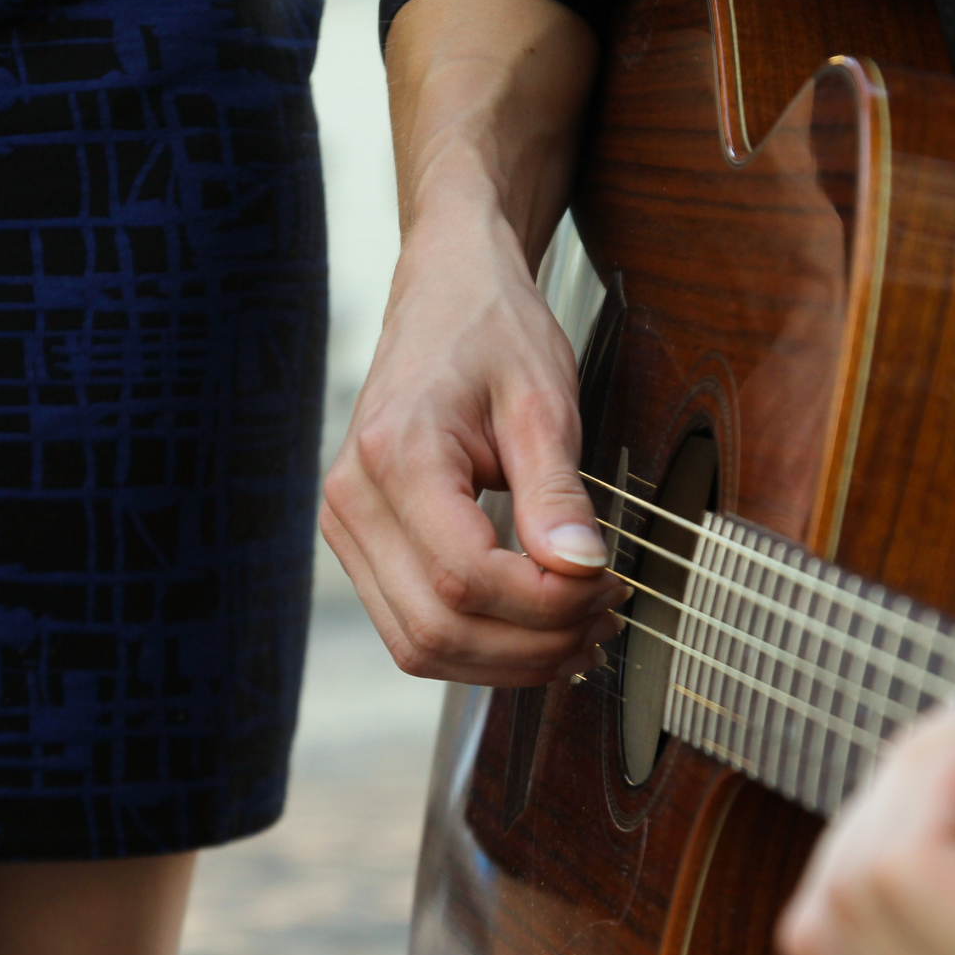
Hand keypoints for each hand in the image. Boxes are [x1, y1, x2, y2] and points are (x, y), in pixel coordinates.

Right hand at [321, 0, 627, 686]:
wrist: (447, 294)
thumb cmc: (492, 332)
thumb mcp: (543, 400)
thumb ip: (557, 491)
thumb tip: (580, 571)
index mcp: (395, 455)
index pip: (467, 577)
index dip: (545, 605)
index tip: (607, 586)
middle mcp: (352, 499)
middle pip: (438, 627)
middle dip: (533, 645)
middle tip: (604, 620)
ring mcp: (347, 528)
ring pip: (419, 646)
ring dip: (507, 661)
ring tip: (579, 634)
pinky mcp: (360, 546)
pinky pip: (413, 628)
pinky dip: (479, 646)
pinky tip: (536, 630)